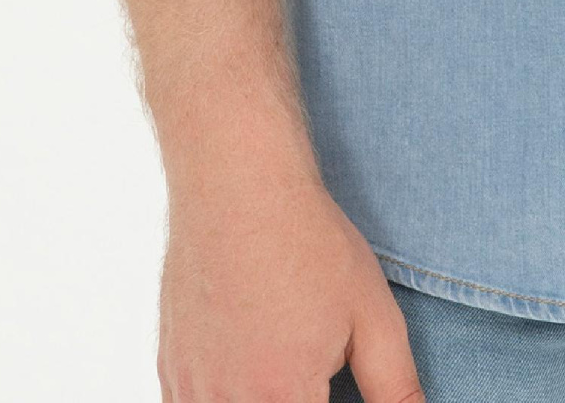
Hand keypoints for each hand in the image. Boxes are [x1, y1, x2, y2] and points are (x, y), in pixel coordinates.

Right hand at [157, 170, 422, 401]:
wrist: (235, 183)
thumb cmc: (306, 241)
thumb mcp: (373, 314)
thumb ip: (395, 387)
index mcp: (284, 397)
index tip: (332, 386)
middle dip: (300, 396)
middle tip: (314, 370)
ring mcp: (191, 388)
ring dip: (259, 398)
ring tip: (281, 361)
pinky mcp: (170, 371)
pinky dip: (222, 397)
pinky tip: (248, 367)